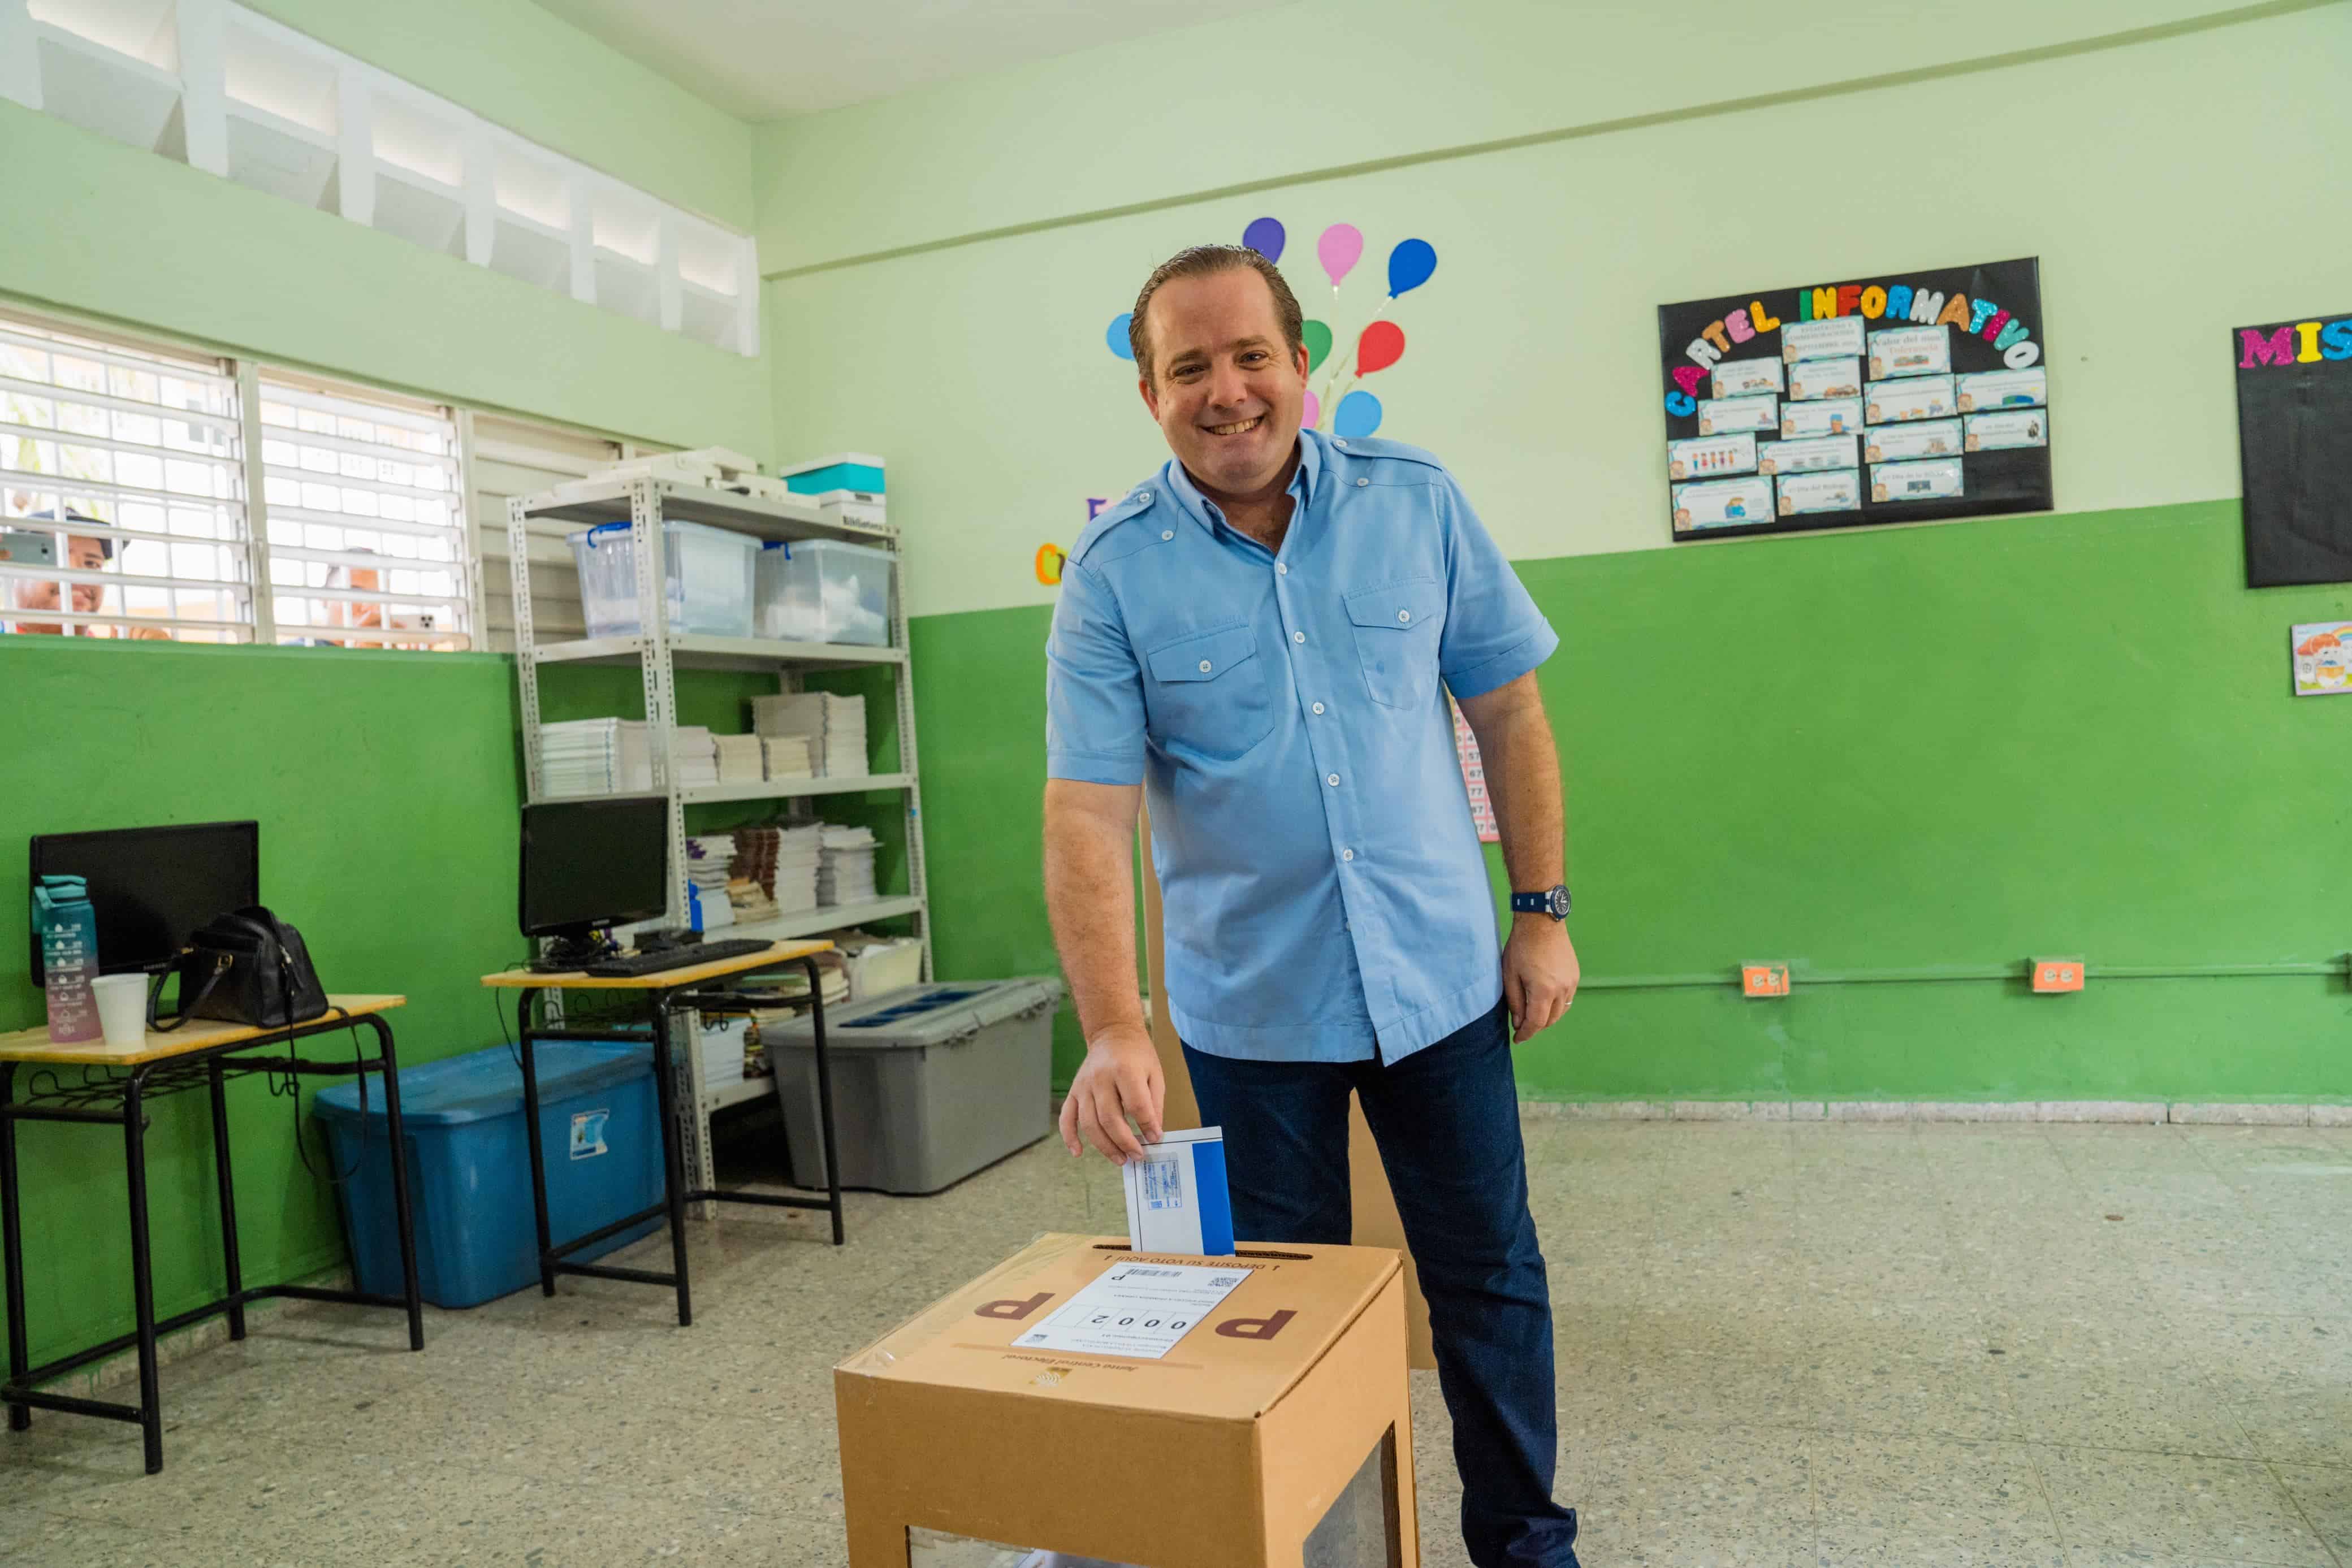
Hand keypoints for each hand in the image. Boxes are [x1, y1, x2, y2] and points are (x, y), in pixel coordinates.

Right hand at [1059, 1022, 1164, 1163]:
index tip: (1154, 1139)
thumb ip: (1154, 1104)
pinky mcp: (1073, 1091)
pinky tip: (1078, 1153)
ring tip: (1120, 1159)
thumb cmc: (1137, 1055)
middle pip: (1109, 1119)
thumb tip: (1153, 1134)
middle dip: (1125, 1142)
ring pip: (1089, 1123)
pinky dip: (1069, 1137)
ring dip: (1104, 1146)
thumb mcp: (1155, 1074)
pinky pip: (1066, 1117)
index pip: (1136, 1106)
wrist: (1113, 1033)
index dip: (1147, 1126)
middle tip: (1137, 1156)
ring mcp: (1083, 1086)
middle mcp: (1100, 1078)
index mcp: (1125, 1070)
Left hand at [1502, 917, 1578, 1042]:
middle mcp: (1562, 989)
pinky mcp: (1575, 975)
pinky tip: (1545, 1000)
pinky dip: (1556, 1005)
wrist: (1541, 922)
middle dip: (1536, 1027)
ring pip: (1561, 1011)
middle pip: (1550, 1020)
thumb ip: (1515, 1002)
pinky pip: (1567, 998)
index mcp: (1544, 991)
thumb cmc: (1521, 947)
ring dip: (1547, 1017)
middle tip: (1522, 1026)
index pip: (1536, 1023)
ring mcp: (1571, 982)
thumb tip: (1519, 1022)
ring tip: (1533, 1015)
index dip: (1526, 1034)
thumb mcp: (1510, 975)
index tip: (1518, 1039)